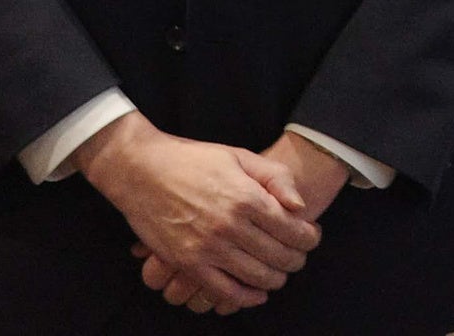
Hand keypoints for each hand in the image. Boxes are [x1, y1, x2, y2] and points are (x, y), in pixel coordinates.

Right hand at [137, 136, 351, 309]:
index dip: (309, 238)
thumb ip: (276, 178)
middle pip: (278, 255)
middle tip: (299, 257)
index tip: (312, 237)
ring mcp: (207, 247)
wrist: (141, 170)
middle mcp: (230, 225)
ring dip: (276, 279)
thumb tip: (300, 207)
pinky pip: (223, 291)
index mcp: (246, 197)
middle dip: (296, 259)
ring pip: (256, 276)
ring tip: (281, 273)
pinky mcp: (187, 263)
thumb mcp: (240, 156)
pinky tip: (257, 294)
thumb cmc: (194, 160)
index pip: (292, 229)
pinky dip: (246, 297)